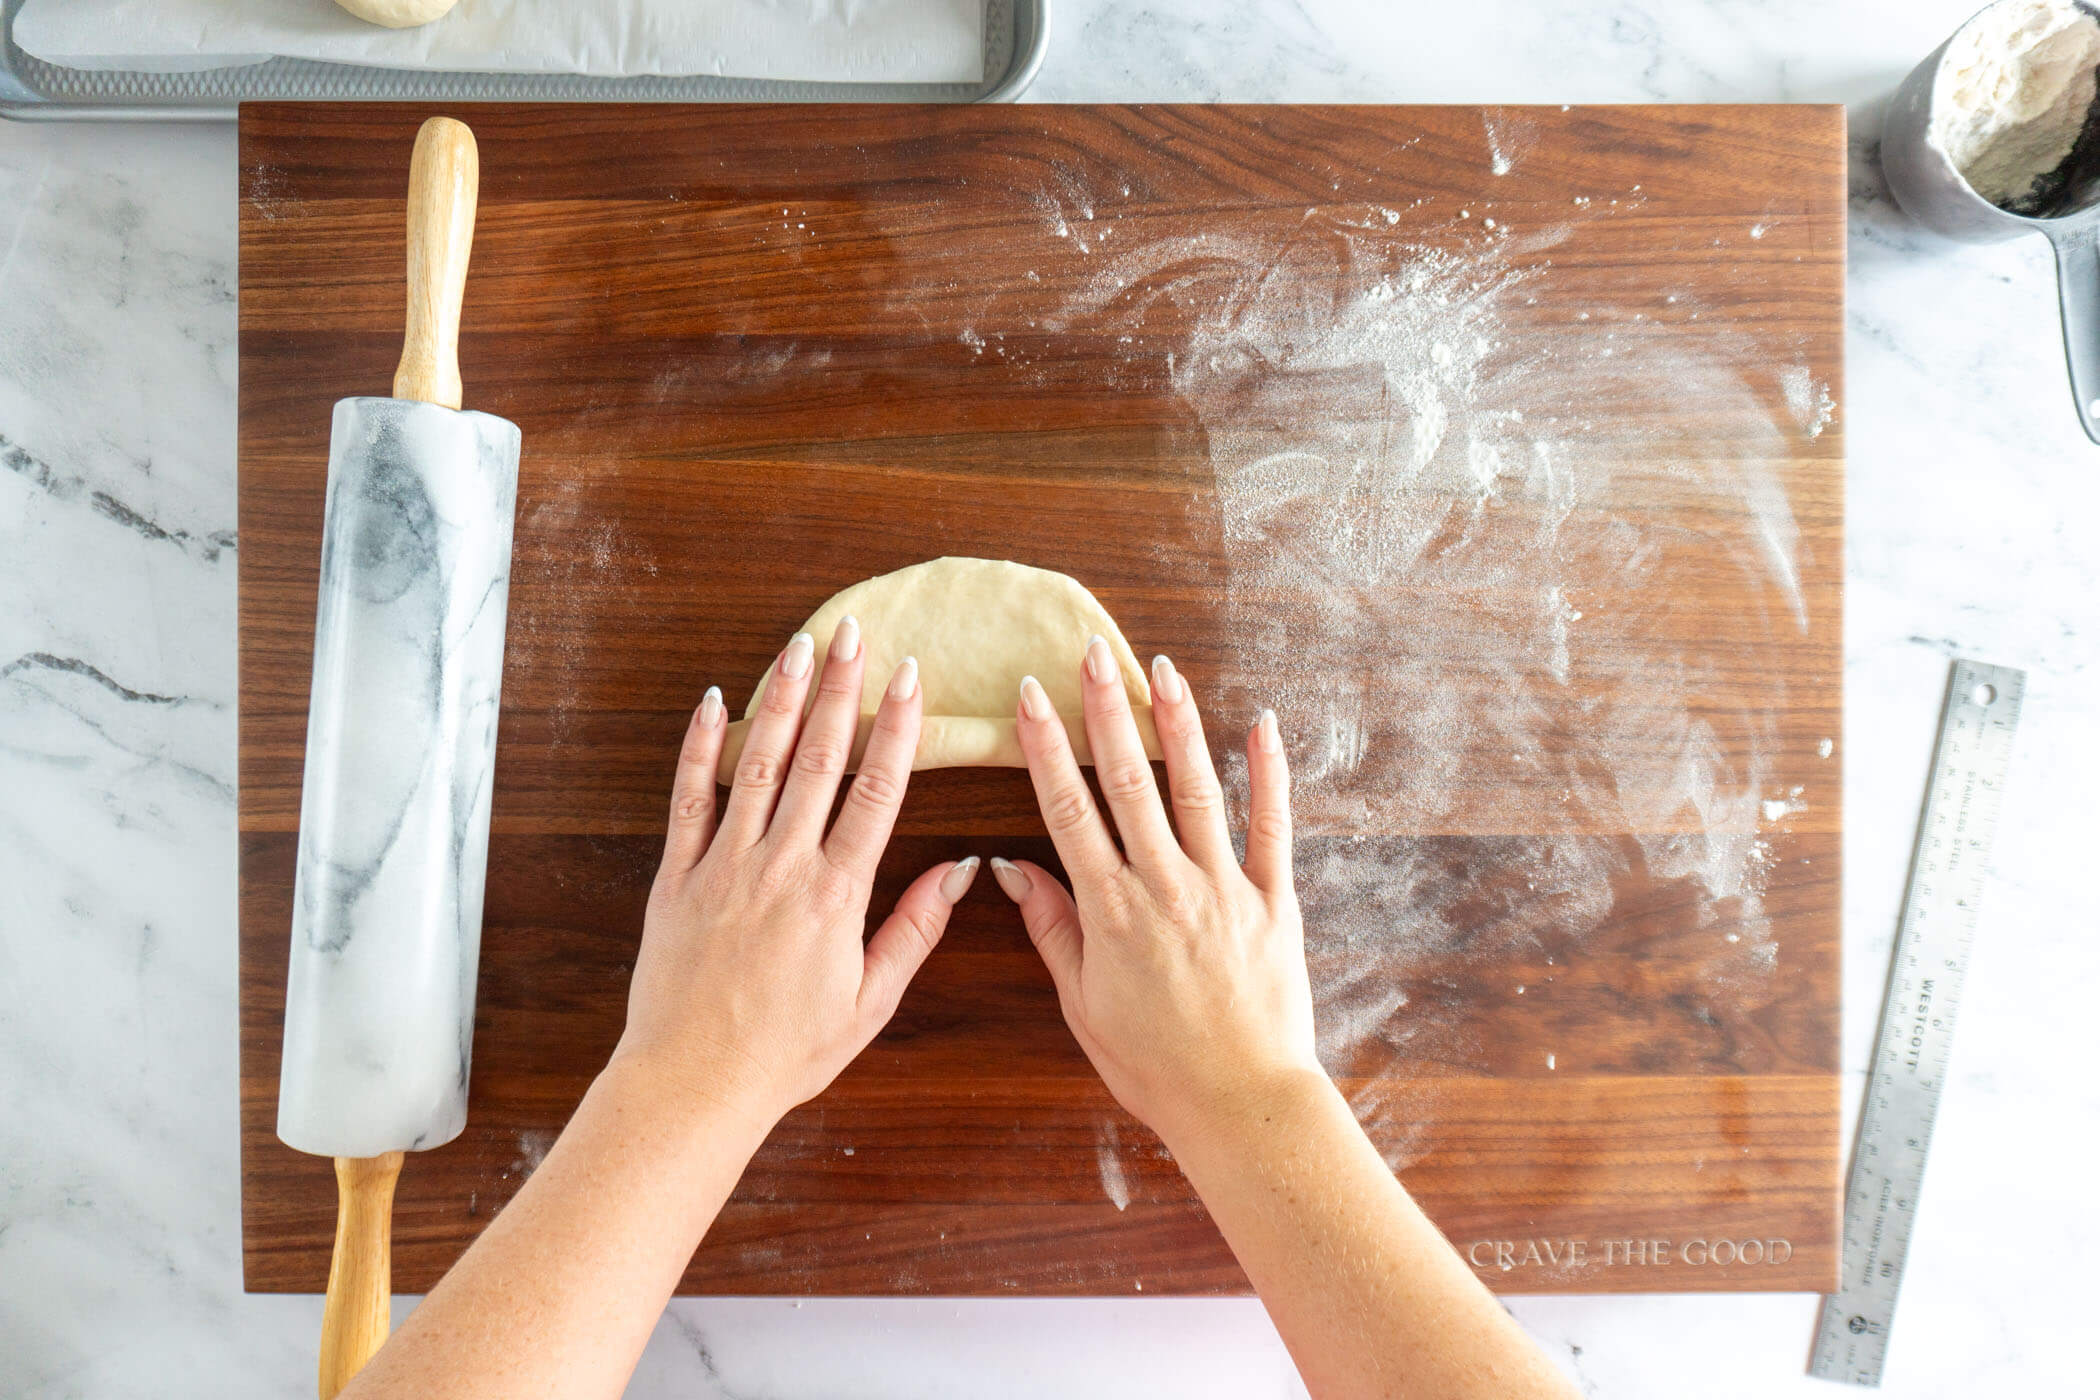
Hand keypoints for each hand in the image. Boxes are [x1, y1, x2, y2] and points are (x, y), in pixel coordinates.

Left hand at [611, 618, 979, 1129]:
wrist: (694, 1082)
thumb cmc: (787, 1053)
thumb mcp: (870, 1002)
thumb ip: (914, 929)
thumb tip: (961, 870)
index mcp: (836, 895)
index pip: (877, 791)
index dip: (897, 728)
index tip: (911, 678)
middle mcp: (782, 867)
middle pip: (819, 760)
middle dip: (842, 689)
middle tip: (856, 632)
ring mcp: (724, 866)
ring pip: (759, 764)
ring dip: (783, 699)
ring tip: (800, 645)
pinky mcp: (677, 877)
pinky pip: (689, 799)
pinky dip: (702, 747)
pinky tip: (716, 702)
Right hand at [991, 638, 1318, 1149]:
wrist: (1242, 1105)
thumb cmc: (1156, 1068)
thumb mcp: (1084, 1005)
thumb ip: (1052, 930)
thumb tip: (1010, 869)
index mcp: (1112, 913)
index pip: (1068, 812)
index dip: (1047, 748)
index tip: (1032, 697)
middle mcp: (1166, 887)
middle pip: (1129, 783)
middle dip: (1107, 711)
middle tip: (1090, 653)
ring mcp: (1224, 888)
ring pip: (1197, 789)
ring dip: (1177, 725)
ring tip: (1162, 668)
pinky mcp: (1273, 901)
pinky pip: (1272, 826)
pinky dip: (1270, 773)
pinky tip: (1262, 725)